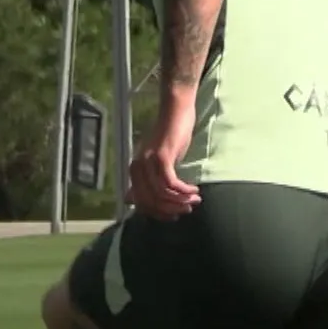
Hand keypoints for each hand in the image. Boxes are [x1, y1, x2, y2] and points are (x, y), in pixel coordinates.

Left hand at [128, 101, 199, 219]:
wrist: (176, 112)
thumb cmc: (169, 138)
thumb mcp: (157, 162)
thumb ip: (147, 180)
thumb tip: (133, 201)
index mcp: (134, 171)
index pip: (141, 203)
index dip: (158, 213)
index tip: (175, 216)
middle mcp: (137, 168)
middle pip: (150, 201)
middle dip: (171, 210)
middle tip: (188, 209)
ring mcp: (148, 162)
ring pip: (160, 193)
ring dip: (180, 201)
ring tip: (194, 200)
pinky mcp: (161, 156)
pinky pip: (170, 182)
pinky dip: (183, 190)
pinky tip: (193, 190)